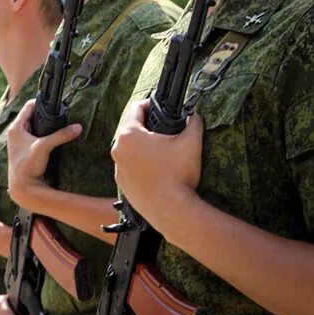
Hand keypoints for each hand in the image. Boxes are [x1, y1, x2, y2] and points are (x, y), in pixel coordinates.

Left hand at [7, 99, 81, 211]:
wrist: (23, 187)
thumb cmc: (27, 166)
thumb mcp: (44, 146)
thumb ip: (61, 135)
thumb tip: (77, 127)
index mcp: (15, 128)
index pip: (29, 107)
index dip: (41, 102)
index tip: (53, 102)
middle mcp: (16, 133)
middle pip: (32, 116)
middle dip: (45, 115)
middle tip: (58, 112)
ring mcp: (20, 142)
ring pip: (35, 127)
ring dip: (45, 125)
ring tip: (57, 122)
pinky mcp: (26, 150)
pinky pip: (36, 136)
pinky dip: (44, 135)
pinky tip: (52, 136)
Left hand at [111, 100, 202, 232]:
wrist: (171, 210)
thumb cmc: (178, 175)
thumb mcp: (191, 142)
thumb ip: (194, 123)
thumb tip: (195, 116)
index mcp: (129, 135)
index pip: (135, 109)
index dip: (148, 104)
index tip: (157, 106)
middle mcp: (118, 149)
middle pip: (129, 128)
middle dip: (145, 125)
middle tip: (161, 127)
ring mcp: (117, 167)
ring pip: (128, 148)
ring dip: (141, 145)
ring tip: (160, 149)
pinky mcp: (121, 182)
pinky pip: (128, 165)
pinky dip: (139, 162)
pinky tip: (155, 167)